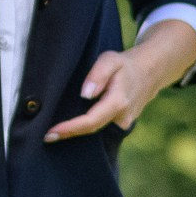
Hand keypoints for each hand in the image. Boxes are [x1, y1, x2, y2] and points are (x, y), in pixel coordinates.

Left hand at [47, 19, 195, 140]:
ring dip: (76, 133)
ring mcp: (124, 123)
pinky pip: (101, 128)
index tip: (52, 132)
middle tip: (45, 136)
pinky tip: (69, 128)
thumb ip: (97, 75)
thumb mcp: (110, 60)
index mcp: (118, 102)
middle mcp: (122, 117)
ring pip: (97, 131)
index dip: (71, 128)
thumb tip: (85, 94)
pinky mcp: (122, 123)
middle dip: (68, 134)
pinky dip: (85, 128)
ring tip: (53, 134)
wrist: (150, 72)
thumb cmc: (125, 64)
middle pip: (91, 130)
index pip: (91, 121)